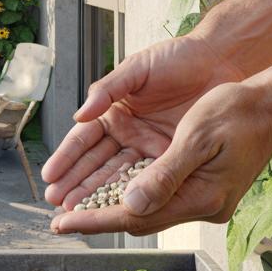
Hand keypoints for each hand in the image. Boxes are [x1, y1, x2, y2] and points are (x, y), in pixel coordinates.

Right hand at [40, 34, 244, 210]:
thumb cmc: (178, 57)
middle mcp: (127, 133)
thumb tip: (78, 115)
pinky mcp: (172, 157)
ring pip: (118, 176)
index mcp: (113, 112)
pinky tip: (117, 209)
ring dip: (97, 194)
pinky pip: (150, 179)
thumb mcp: (138, 69)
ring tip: (76, 212)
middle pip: (95, 163)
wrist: (220, 61)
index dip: (66, 158)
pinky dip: (132, 195)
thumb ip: (108, 90)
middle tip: (56, 203)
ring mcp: (148, 148)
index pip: (83, 140)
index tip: (50, 176)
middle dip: (75, 184)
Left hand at [49, 78, 271, 235]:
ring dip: (110, 208)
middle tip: (58, 221)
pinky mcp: (201, 188)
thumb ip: (164, 174)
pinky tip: (108, 192)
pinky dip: (130, 194)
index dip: (96, 219)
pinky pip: (158, 196)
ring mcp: (203, 199)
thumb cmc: (237, 111)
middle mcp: (202, 206)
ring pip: (145, 209)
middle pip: (138, 218)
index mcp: (201, 197)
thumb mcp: (196, 137)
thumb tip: (129, 205)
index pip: (136, 215)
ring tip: (73, 209)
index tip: (62, 223)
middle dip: (97, 218)